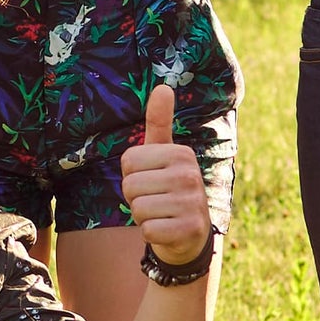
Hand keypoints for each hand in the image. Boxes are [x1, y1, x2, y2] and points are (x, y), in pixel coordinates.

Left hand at [120, 86, 211, 266]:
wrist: (190, 234)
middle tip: (156, 200)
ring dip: (143, 216)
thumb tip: (163, 86)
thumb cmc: (168, 187)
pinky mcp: (190, 230)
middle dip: (135, 198)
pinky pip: (148, 230)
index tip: (151, 179)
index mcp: (180, 153)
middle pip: (130, 186)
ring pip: (137, 209)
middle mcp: (189, 175)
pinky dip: (151, 234)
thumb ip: (159, 122)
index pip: (128, 162)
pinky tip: (167, 230)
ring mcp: (192, 203)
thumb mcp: (163, 153)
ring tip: (161, 214)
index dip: (131, 175)